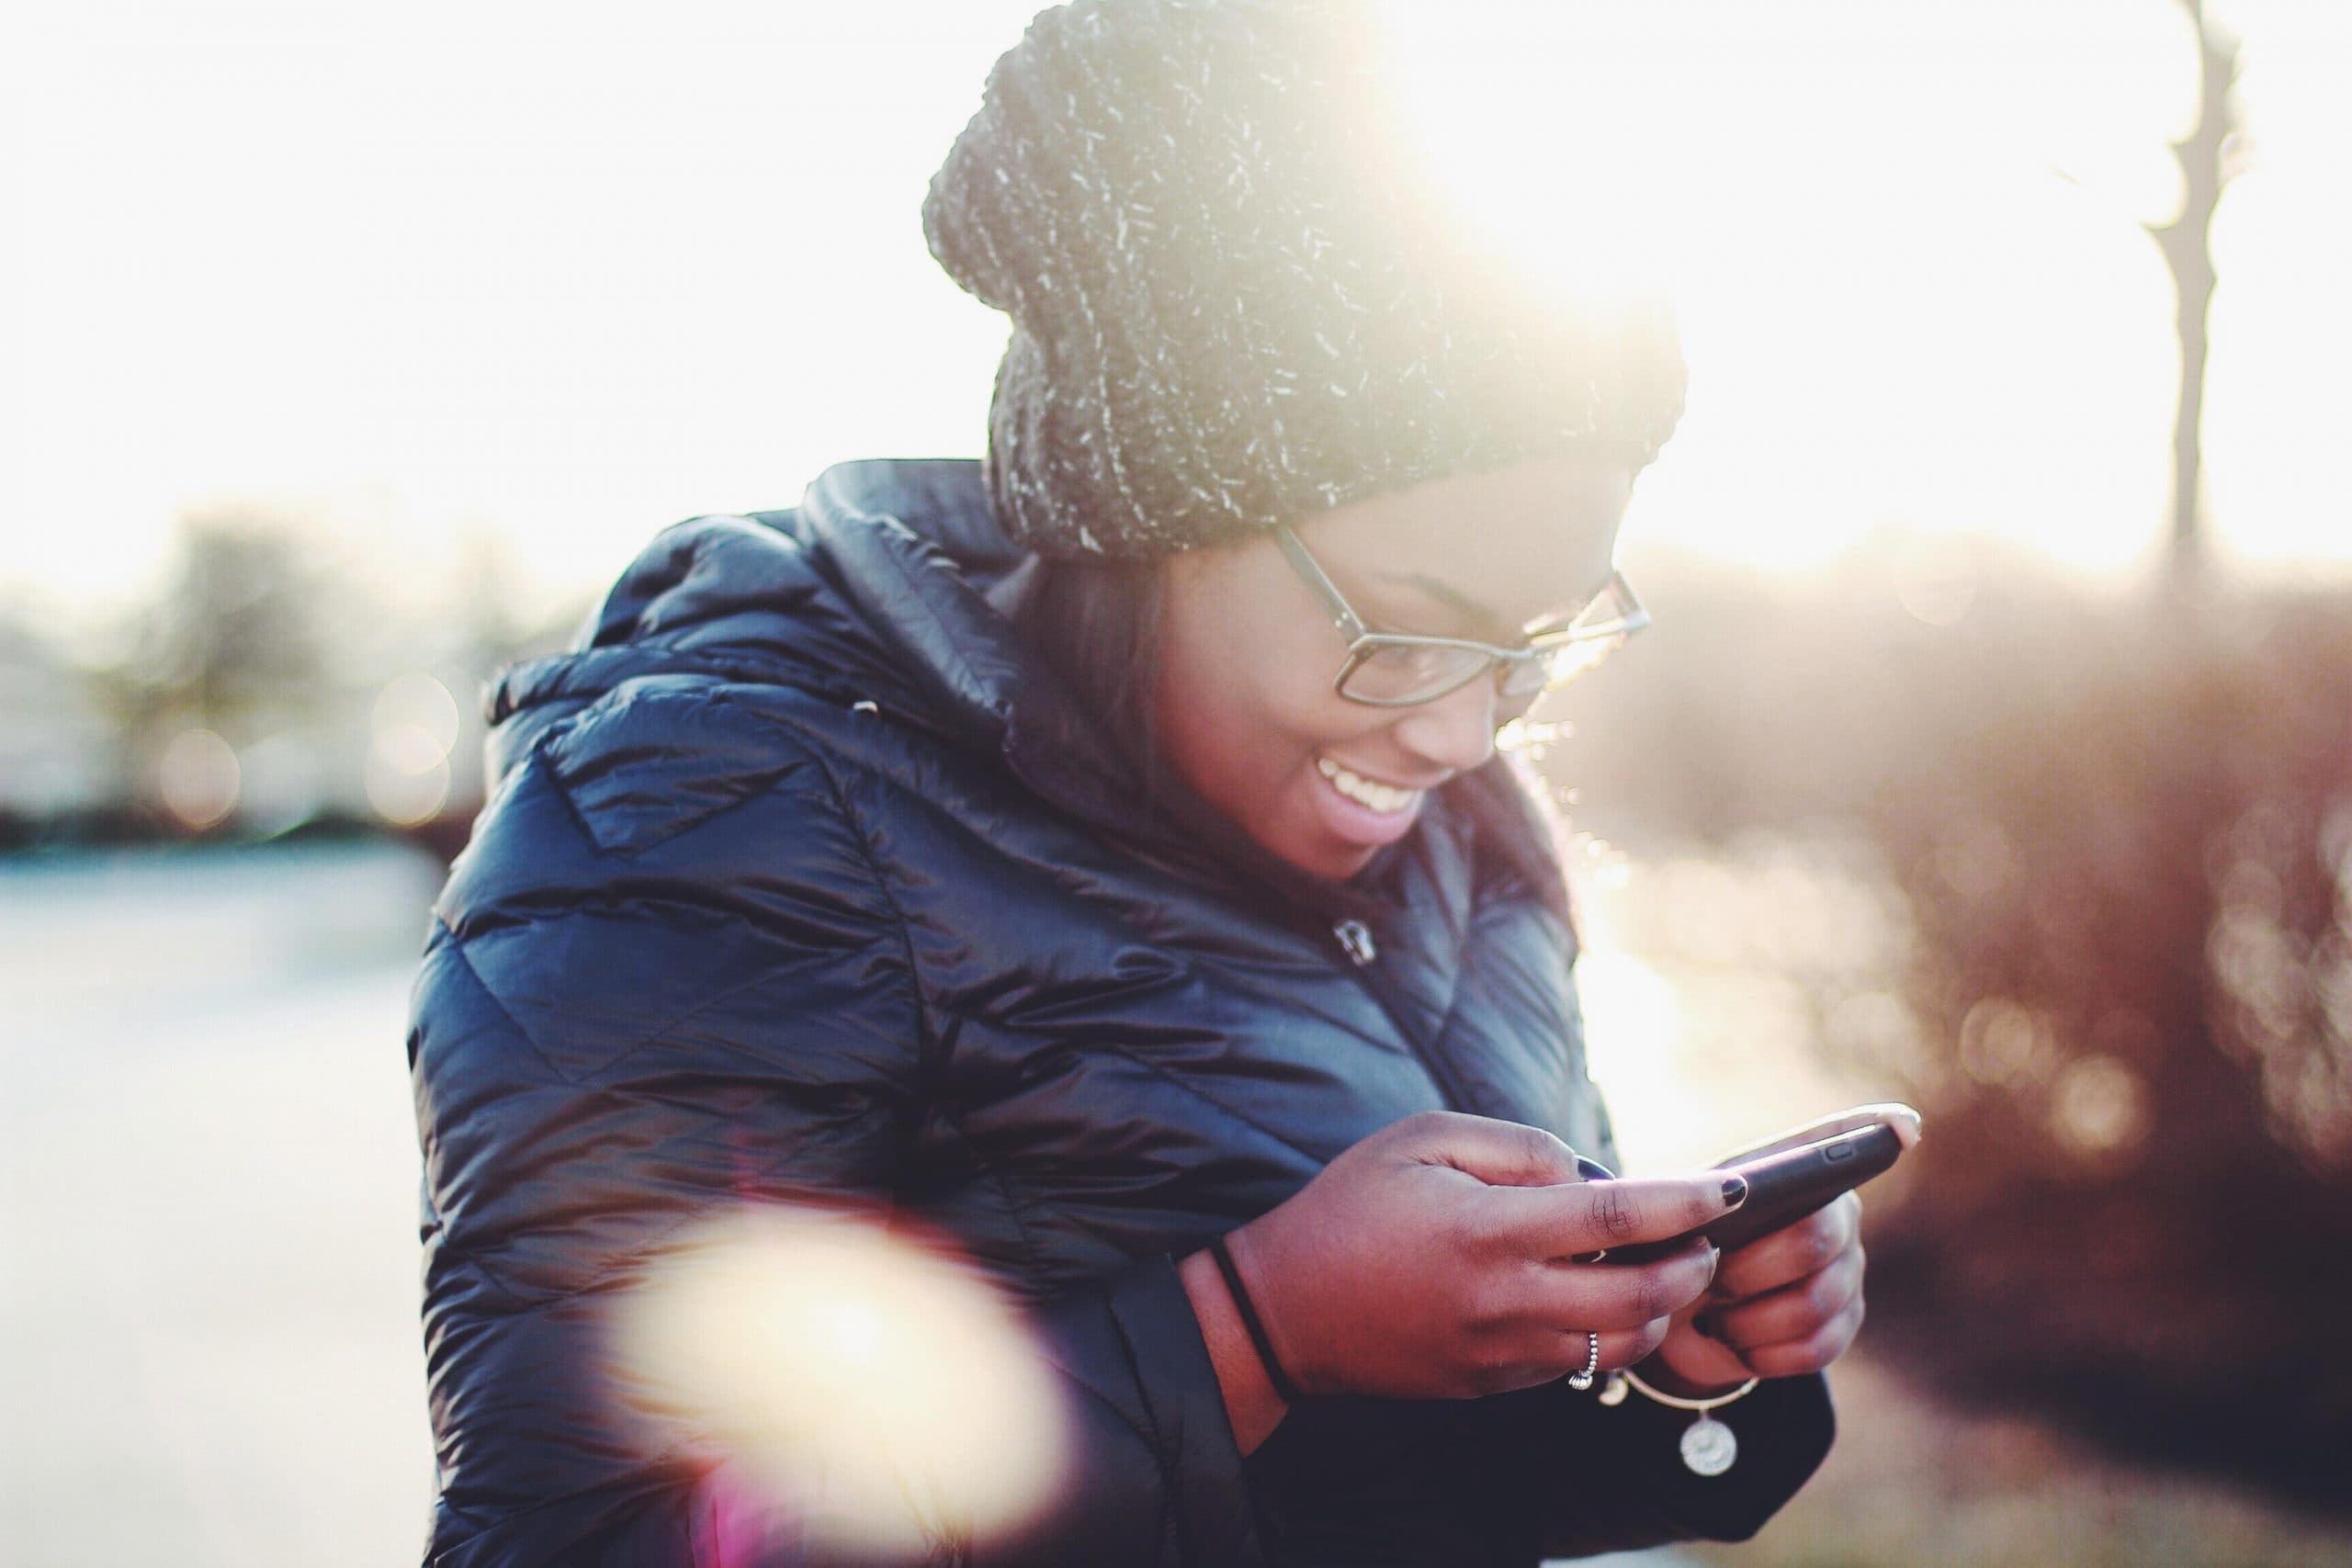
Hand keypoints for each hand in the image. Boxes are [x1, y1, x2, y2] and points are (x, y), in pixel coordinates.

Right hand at [1208, 1111, 1746, 1402]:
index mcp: (1488, 1229)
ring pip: (1624, 1343)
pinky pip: (1580, 1363)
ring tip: (1662, 1267)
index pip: (1618, 1216)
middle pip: (1642, 1295)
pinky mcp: (1497, 1383)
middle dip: (1694, 1266)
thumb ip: (1517, 1147)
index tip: (1733, 1189)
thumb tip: (1591, 1176)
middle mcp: (1504, 1299)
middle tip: (1704, 1236)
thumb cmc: (1355, 1206)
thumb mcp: (1423, 1139)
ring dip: (1661, 1307)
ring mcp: (1503, 1352)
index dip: (1687, 1202)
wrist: (1287, 1309)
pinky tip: (1602, 1295)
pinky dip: (1611, 1331)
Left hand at [1645, 1104, 1918, 1392]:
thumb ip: (1698, 1200)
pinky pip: (1816, 1346)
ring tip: (1717, 1317)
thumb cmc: (1674, 1250)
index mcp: (1791, 1171)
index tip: (1903, 1126)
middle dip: (1751, 1269)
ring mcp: (1848, 1269)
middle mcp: (1835, 1213)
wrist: (1675, 1318)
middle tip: (1710, 1277)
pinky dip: (1765, 1353)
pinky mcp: (1845, 1323)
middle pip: (1814, 1239)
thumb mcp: (1671, 1218)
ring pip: (1814, 1303)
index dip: (1876, 1130)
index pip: (1839, 1141)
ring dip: (1750, 1319)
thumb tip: (1734, 1193)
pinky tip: (1740, 1344)